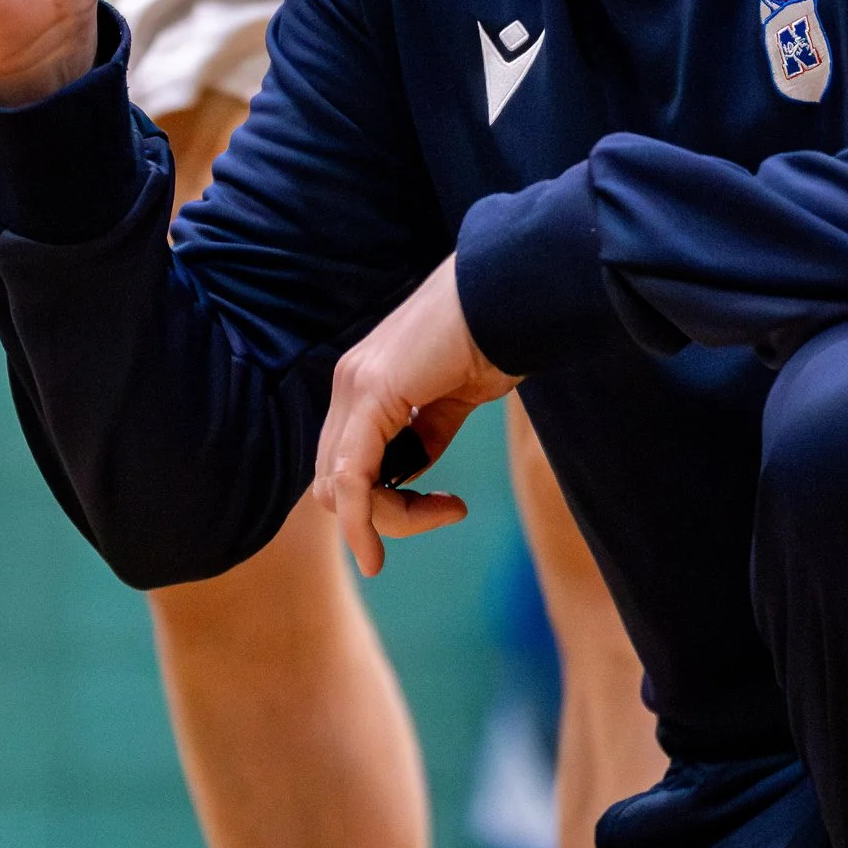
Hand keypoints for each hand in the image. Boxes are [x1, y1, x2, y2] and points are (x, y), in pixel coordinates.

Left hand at [315, 255, 513, 576]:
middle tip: (446, 512)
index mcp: (365, 383)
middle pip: (335, 482)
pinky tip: (379, 552)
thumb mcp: (454, 398)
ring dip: (390, 518)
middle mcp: (349, 383)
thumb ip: (427, 432)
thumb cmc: (494, 338)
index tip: (447, 509)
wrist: (512, 296)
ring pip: (339, 488)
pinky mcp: (371, 391)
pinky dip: (361, 521)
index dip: (385, 502)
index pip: (347, 464)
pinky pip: (351, 477)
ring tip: (447, 510)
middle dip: (387, 514)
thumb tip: (413, 472)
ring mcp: (354, 385)